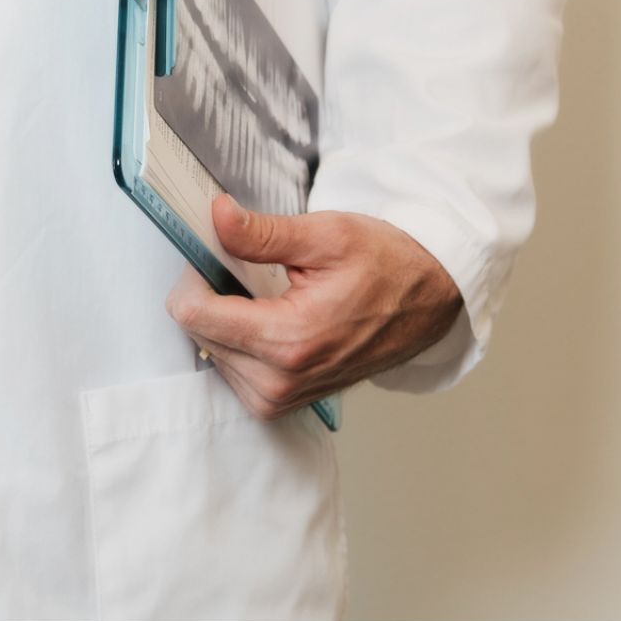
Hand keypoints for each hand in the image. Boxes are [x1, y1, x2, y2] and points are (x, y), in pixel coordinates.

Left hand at [166, 194, 462, 419]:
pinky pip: (232, 370)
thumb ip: (262, 233)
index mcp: (289, 339)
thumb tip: (217, 217)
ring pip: (211, 351)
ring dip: (225, 319)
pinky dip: (238, 341)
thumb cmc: (386, 266)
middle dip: (210, 295)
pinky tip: (268, 317)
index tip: (212, 253)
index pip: (193, 313)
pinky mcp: (282, 403)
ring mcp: (282, 397)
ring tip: (267, 294)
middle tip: (246, 269)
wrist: (427, 301)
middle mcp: (281, 380)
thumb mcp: (326, 235)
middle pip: (198, 332)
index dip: (193, 275)